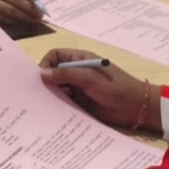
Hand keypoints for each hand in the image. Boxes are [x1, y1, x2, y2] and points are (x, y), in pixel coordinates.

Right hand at [38, 49, 160, 134]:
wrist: (135, 108)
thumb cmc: (114, 87)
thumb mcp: (89, 78)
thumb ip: (66, 74)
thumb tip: (41, 74)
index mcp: (79, 59)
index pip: (55, 56)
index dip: (46, 63)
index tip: (39, 77)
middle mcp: (76, 72)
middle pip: (53, 72)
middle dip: (44, 80)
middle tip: (33, 93)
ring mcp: (77, 88)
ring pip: (57, 88)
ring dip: (49, 95)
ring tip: (38, 105)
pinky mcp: (79, 103)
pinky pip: (63, 102)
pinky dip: (56, 106)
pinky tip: (48, 112)